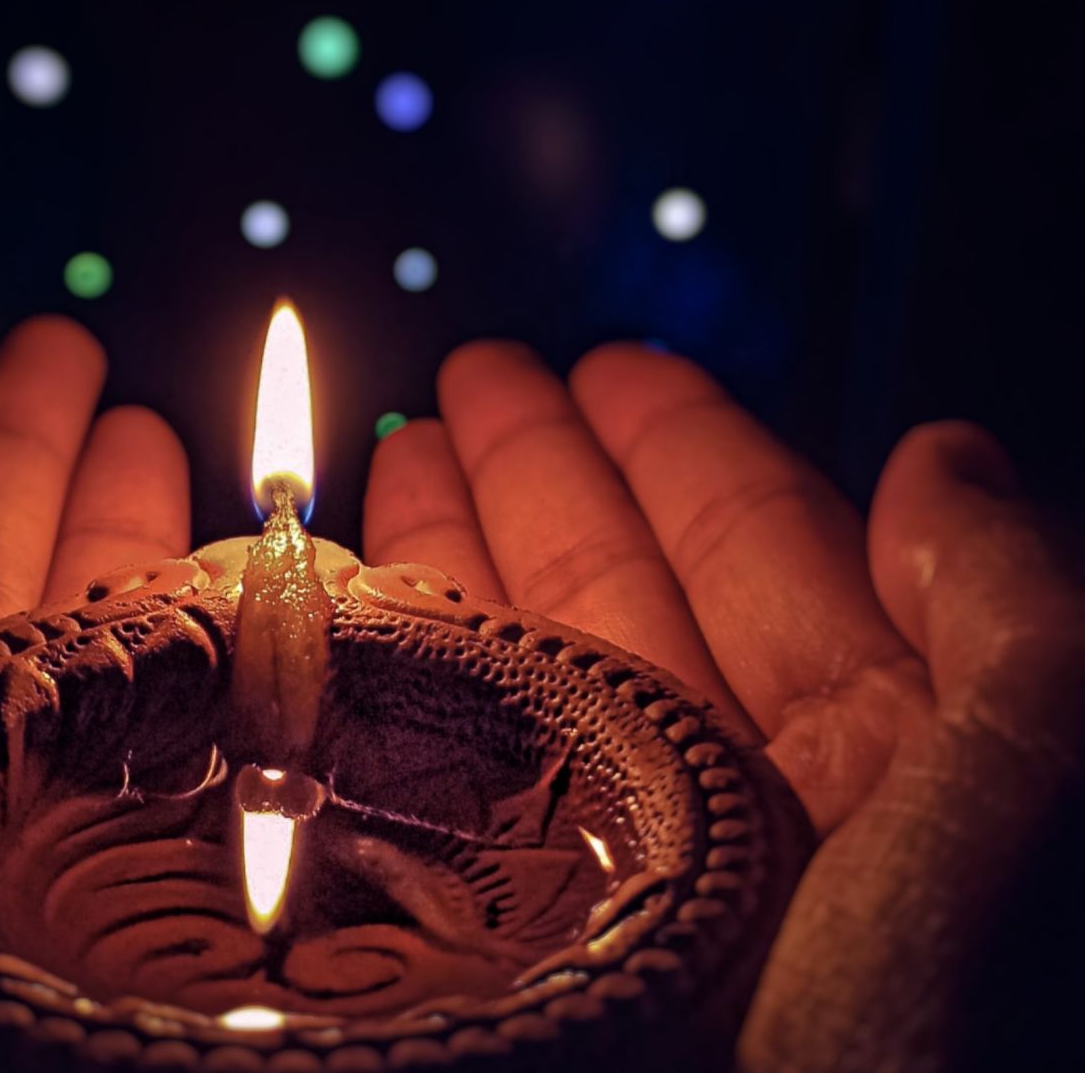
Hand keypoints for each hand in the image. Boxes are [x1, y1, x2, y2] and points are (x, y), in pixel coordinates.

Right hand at [362, 340, 1084, 1070]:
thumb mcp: (1042, 785)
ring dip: (466, 563)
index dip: (682, 449)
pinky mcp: (530, 948)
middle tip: (467, 379)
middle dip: (548, 478)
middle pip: (627, 599)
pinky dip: (405, 695)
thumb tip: (939, 453)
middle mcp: (749, 812)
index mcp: (888, 759)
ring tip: (391, 463)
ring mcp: (630, 881)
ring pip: (531, 683)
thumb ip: (1009, 610)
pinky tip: (353, 618)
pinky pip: (457, 789)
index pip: (766, 554)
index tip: (603, 364)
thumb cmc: (967, 1035)